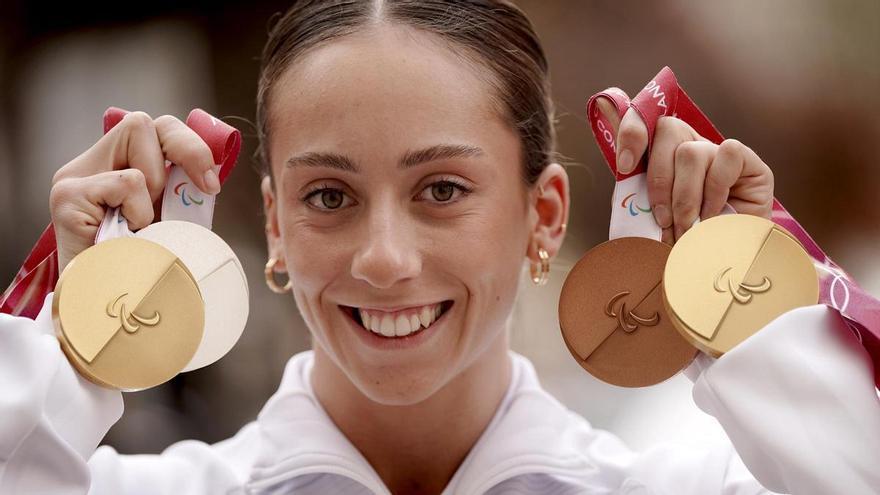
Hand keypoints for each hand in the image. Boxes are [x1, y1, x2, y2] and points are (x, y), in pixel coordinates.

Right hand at [50, 112, 219, 272]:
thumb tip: (211, 179)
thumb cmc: (141, 272)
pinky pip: (127, 180)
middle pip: (147, 121)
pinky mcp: (66, 195)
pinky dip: (139, 209)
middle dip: (187, 149)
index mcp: (115, 170)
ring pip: (137, 135)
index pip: (157, 130)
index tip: (212, 185)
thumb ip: (179, 196)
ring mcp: (74, 178)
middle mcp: (91, 167)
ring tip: (142, 223)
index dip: (192, 145)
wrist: (105, 316)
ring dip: (156, 184)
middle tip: (202, 188)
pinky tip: (124, 235)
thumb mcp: (169, 225)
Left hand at [597, 97, 773, 244]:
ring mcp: (718, 151)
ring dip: (685, 196)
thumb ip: (637, 199)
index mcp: (662, 155)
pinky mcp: (749, 161)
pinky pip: (726, 155)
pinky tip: (713, 216)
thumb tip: (624, 176)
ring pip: (691, 151)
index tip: (625, 167)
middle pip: (667, 130)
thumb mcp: (653, 222)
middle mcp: (690, 146)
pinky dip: (714, 190)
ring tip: (686, 228)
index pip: (644, 122)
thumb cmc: (685, 244)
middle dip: (658, 179)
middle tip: (662, 220)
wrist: (726, 265)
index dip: (632, 134)